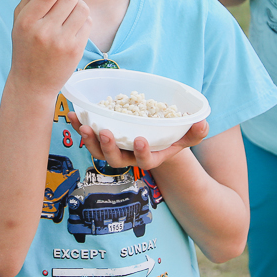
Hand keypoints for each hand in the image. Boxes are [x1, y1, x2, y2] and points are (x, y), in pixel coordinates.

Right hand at [9, 0, 90, 97]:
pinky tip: (74, 28)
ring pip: (83, 8)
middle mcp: (44, 31)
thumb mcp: (19, 23)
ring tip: (70, 14)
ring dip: (79, 6)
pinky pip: (88, 23)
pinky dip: (83, 21)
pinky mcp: (75, 50)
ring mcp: (62, 42)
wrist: (32, 83)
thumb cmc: (25, 48)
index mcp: (27, 21)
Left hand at [67, 111, 208, 170]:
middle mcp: (129, 157)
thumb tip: (203, 123)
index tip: (140, 139)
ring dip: (89, 139)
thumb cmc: (170, 137)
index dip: (141, 153)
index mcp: (149, 157)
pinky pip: (89, 136)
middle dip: (108, 147)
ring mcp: (113, 149)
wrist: (152, 137)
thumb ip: (194, 132)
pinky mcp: (102, 139)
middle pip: (115, 159)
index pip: (144, 161)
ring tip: (83, 125)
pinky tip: (73, 115)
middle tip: (105, 132)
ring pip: (98, 151)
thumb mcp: (185, 135)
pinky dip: (79, 126)